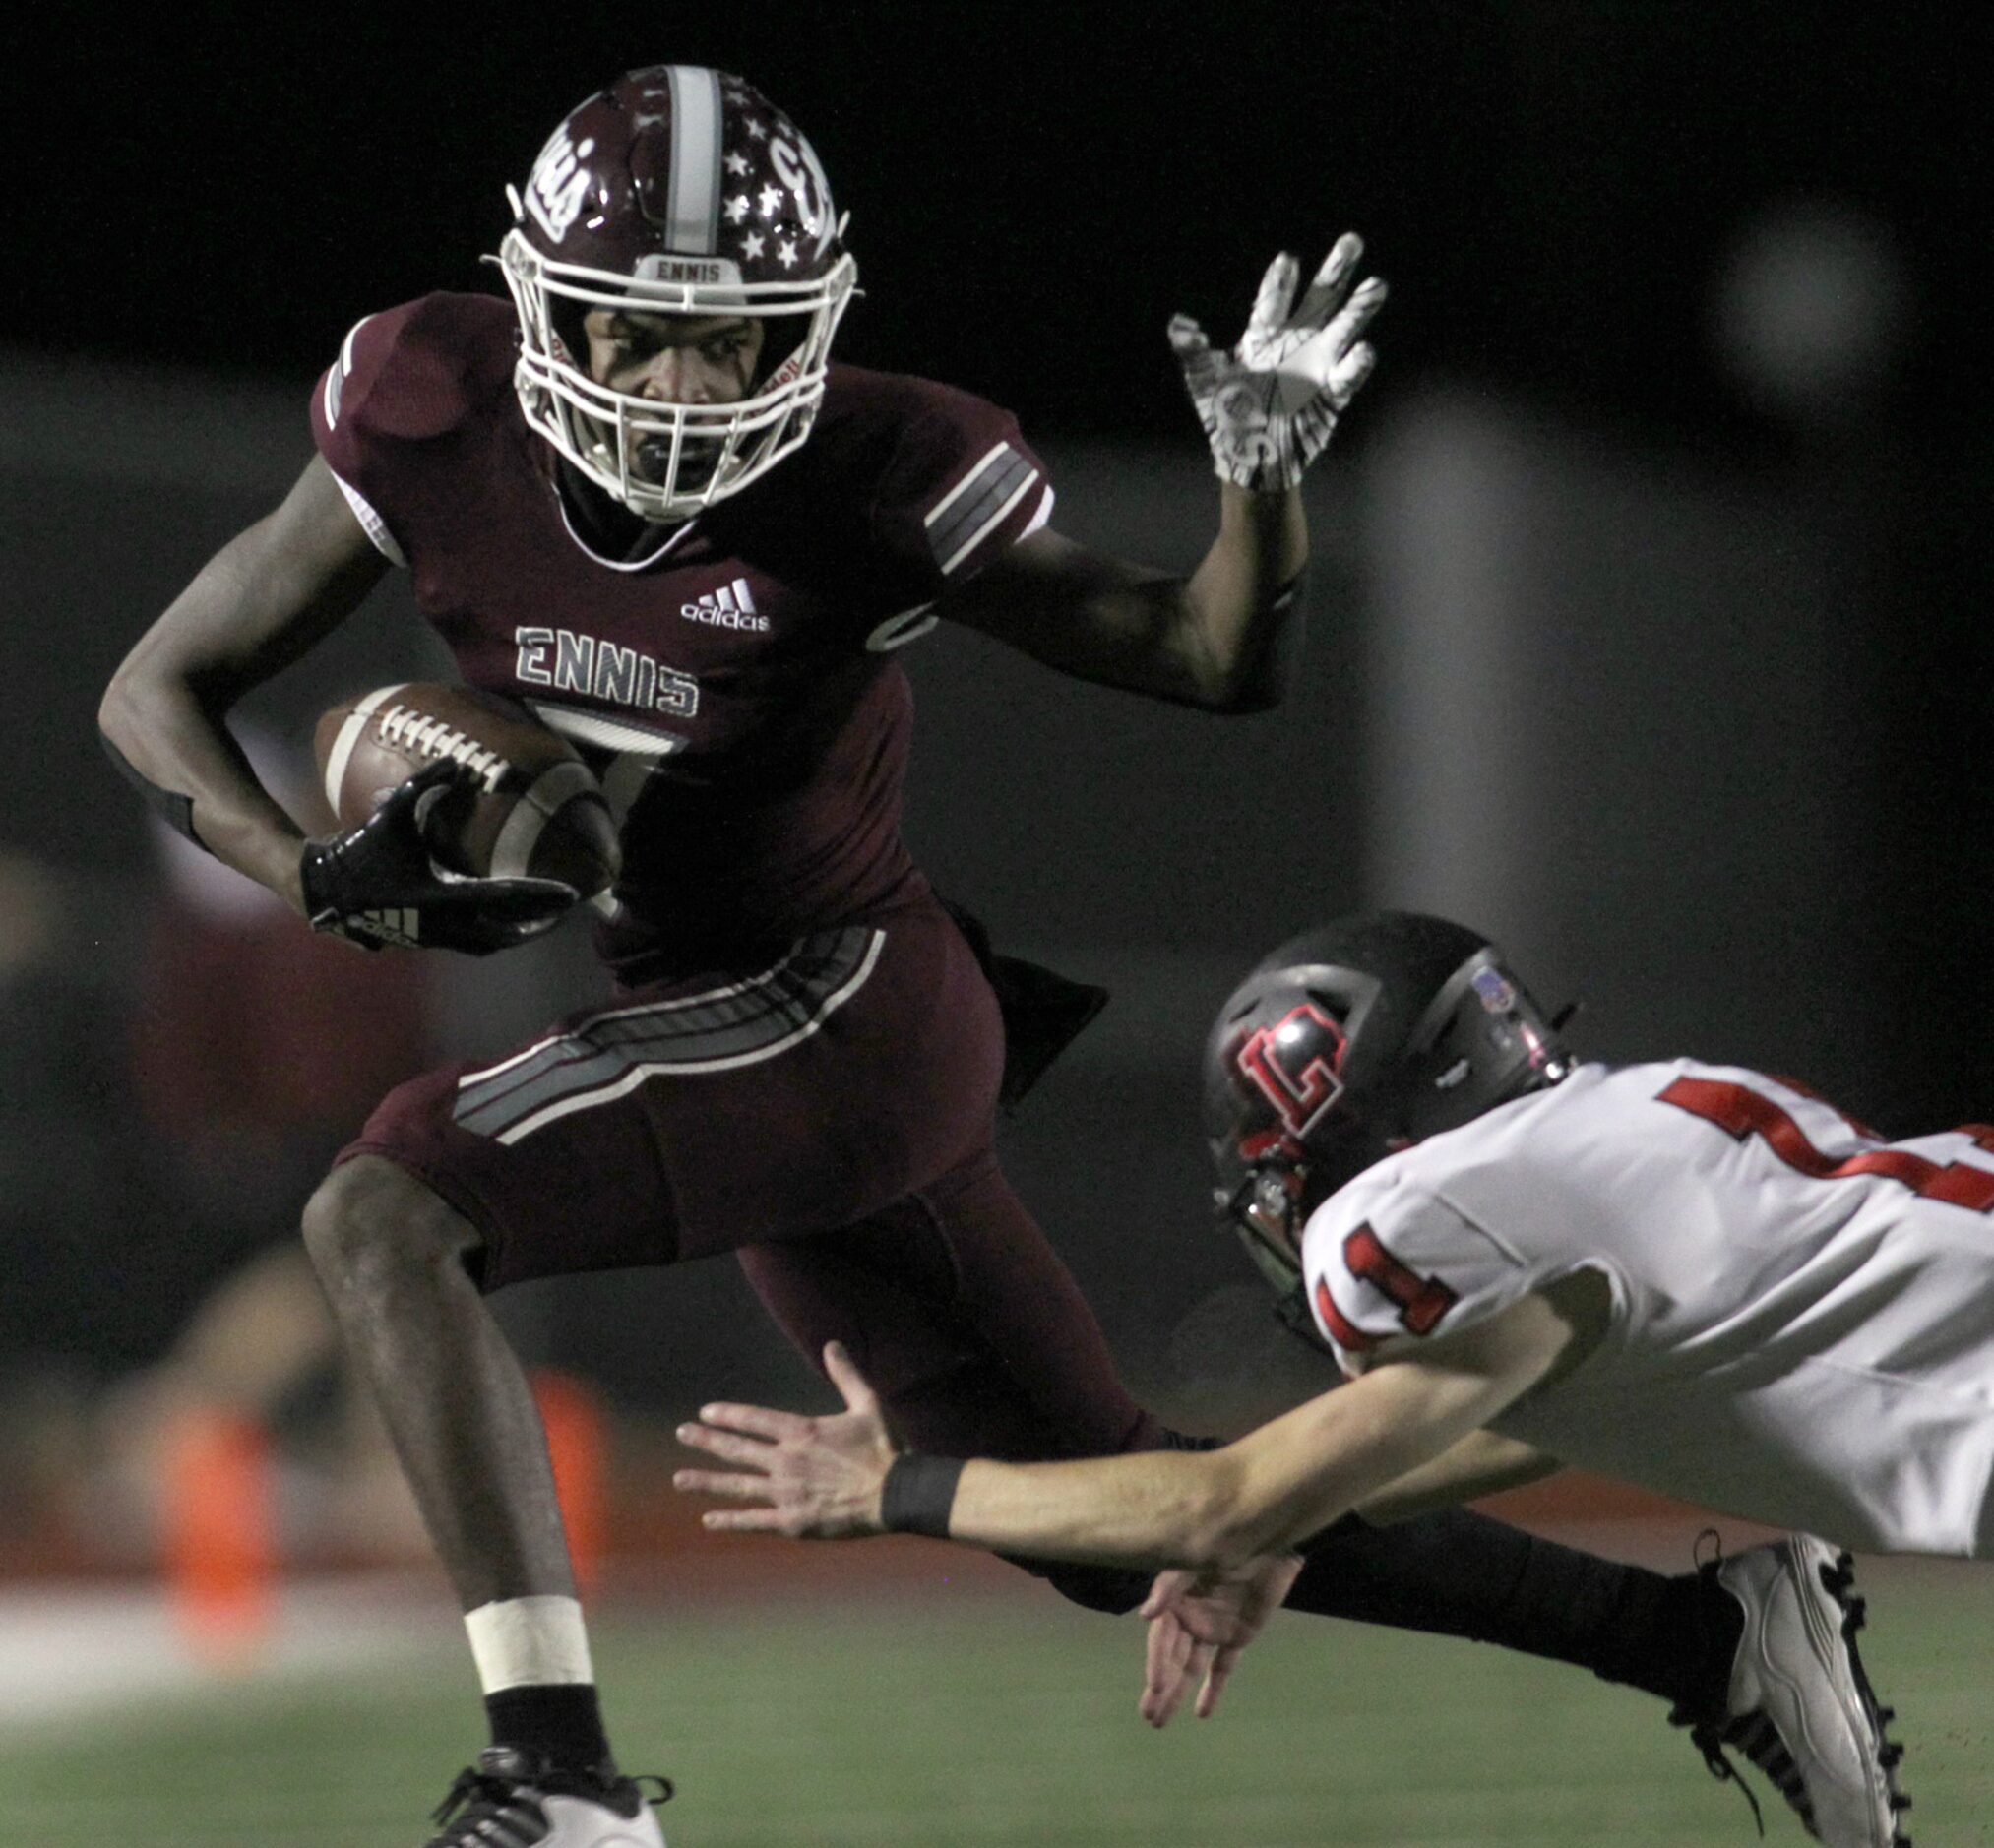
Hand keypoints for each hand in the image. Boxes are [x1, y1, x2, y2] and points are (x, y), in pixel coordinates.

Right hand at [298, 760, 578, 954]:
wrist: (320, 888)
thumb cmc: (359, 848)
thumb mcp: (392, 813)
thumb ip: (424, 785)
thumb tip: (454, 762)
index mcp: (439, 896)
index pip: (502, 897)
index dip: (538, 896)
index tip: (569, 895)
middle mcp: (440, 925)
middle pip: (503, 933)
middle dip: (535, 925)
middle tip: (562, 913)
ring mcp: (430, 938)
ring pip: (485, 944)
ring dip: (512, 934)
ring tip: (538, 922)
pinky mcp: (420, 942)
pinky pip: (465, 943)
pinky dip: (488, 934)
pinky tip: (499, 921)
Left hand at [674, 1341, 897, 1539]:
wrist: (894, 1493)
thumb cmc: (883, 1447)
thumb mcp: (868, 1403)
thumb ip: (846, 1375)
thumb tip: (831, 1344)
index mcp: (802, 1431)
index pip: (754, 1419)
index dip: (728, 1415)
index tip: (706, 1412)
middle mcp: (786, 1460)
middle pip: (737, 1449)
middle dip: (706, 1440)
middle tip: (682, 1434)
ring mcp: (786, 1491)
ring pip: (737, 1485)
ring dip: (706, 1481)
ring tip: (679, 1479)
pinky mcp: (792, 1520)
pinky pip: (754, 1520)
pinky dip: (730, 1520)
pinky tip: (709, 1519)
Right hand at [1138, 1551, 1302, 1726]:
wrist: (1269, 1543)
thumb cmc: (1227, 1545)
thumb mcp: (1194, 1563)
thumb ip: (1170, 1588)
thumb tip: (1145, 1616)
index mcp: (1175, 1600)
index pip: (1161, 1639)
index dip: (1156, 1663)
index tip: (1155, 1687)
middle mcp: (1190, 1618)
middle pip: (1172, 1659)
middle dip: (1160, 1688)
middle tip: (1149, 1717)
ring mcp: (1213, 1629)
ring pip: (1192, 1667)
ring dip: (1178, 1692)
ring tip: (1161, 1721)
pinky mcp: (1238, 1636)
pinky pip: (1223, 1667)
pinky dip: (1213, 1690)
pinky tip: (1202, 1714)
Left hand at [1170, 232, 1385, 492]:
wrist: (1249, 460)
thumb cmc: (1225, 419)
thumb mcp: (1204, 382)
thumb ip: (1193, 352)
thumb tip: (1177, 324)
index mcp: (1263, 337)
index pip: (1274, 301)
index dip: (1281, 282)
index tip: (1287, 260)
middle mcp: (1295, 345)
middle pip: (1319, 300)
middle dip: (1334, 272)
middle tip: (1352, 241)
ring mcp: (1317, 368)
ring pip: (1342, 330)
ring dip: (1358, 309)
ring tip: (1376, 285)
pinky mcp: (1331, 396)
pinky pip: (1347, 377)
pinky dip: (1356, 365)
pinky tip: (1364, 350)